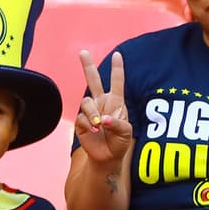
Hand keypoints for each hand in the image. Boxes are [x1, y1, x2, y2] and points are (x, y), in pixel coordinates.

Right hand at [75, 50, 132, 165]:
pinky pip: (82, 117)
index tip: (118, 54)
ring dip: (93, 113)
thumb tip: (103, 120)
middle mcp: (102, 103)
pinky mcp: (81, 121)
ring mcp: (91, 111)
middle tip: (83, 52)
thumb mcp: (126, 133)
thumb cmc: (120, 143)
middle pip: (93, 80)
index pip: (117, 82)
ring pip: (86, 102)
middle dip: (88, 66)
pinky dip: (89, 124)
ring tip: (100, 126)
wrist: (107, 157)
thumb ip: (117, 124)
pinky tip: (95, 131)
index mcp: (116, 102)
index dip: (117, 69)